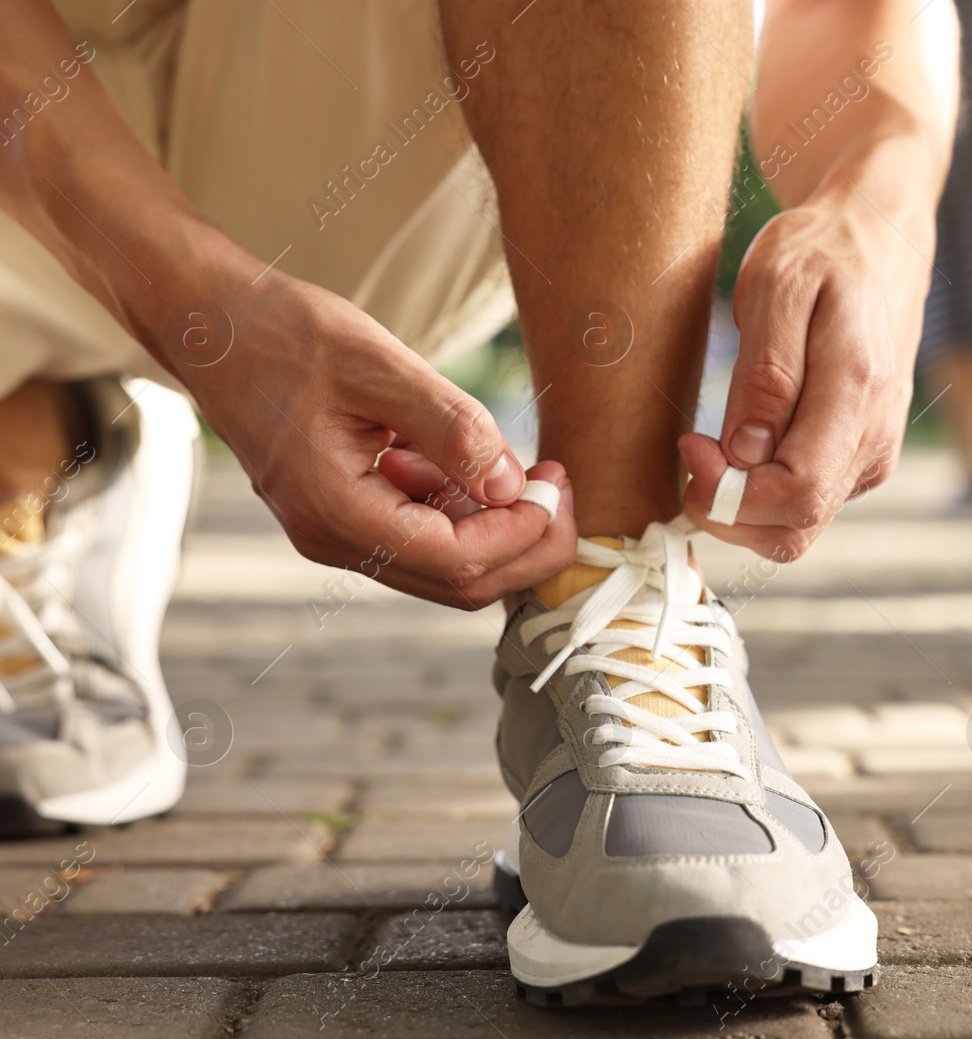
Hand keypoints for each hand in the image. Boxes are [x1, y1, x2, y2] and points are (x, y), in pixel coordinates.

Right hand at [177, 273, 576, 607]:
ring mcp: (335, 532)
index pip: (457, 561)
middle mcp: (332, 538)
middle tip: (561, 484)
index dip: (523, 533)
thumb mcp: (379, 366)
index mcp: (335, 512)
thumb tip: (513, 486)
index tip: (556, 481)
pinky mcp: (343, 513)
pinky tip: (472, 461)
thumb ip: (452, 428)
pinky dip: (463, 510)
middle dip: (525, 543)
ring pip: (444, 566)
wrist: (211, 322)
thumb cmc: (284, 333)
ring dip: (498, 528)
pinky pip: (420, 535)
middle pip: (459, 582)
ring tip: (529, 468)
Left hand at [678, 188, 927, 559]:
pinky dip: (760, 493)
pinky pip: (803, 506)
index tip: (692, 445)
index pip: (795, 494)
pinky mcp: (858, 462)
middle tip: (694, 451)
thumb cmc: (822, 253)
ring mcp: (870, 458)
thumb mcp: (778, 285)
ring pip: (797, 528)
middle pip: (794, 529)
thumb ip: (765, 373)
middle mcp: (873, 442)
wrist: (879, 241)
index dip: (729, 492)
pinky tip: (742, 445)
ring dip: (740, 507)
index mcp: (857, 396)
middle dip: (726, 511)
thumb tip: (745, 453)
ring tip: (713, 447)